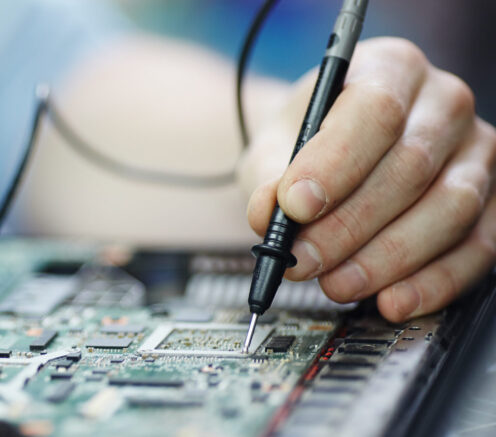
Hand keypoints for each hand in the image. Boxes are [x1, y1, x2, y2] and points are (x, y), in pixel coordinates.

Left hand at [241, 37, 495, 322]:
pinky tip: (393, 301)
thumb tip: (267, 215)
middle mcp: (444, 102)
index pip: (375, 111)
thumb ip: (267, 178)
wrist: (330, 156)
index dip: (335, 165)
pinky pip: (478, 247)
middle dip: (348, 226)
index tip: (295, 207)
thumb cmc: (306, 146)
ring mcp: (477, 151)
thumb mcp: (272, 151)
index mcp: (390, 69)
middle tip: (303, 261)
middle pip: (410, 167)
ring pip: (449, 210)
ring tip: (335, 284)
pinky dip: (433, 282)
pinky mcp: (494, 201)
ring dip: (387, 259)